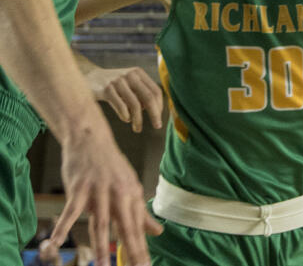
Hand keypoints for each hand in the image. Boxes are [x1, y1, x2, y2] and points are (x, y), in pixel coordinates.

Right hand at [52, 124, 160, 264]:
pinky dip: (63, 227)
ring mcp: (99, 191)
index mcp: (133, 195)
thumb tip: (158, 232)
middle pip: (125, 227)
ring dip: (100, 246)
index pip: (138, 227)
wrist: (92, 139)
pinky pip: (70, 211)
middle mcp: (120, 194)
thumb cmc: (111, 166)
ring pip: (100, 223)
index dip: (141, 248)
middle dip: (130, 250)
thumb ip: (141, 213)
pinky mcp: (79, 188)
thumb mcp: (130, 187)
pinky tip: (57, 243)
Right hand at [86, 65, 162, 132]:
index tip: (159, 118)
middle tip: (157, 126)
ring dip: (138, 119)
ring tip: (138, 129)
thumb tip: (153, 111)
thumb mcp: (129, 83)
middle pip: (148, 97)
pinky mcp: (106, 89)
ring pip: (135, 104)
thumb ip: (140, 93)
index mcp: (138, 73)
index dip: (159, 106)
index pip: (155, 91)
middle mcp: (130, 75)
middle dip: (154, 114)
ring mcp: (118, 81)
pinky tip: (126, 120)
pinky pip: (120, 106)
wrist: (88, 76)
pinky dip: (125, 115)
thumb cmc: (113, 84)